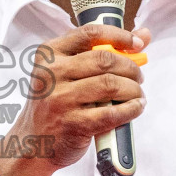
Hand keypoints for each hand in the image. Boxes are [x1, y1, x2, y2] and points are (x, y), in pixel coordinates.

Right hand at [0, 23, 150, 175]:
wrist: (32, 141)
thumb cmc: (55, 102)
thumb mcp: (67, 72)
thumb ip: (102, 50)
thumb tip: (144, 35)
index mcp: (50, 54)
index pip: (90, 33)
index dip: (119, 36)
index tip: (136, 44)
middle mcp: (52, 73)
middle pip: (104, 60)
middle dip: (130, 68)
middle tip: (138, 77)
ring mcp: (60, 99)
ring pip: (111, 85)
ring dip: (133, 89)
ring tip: (137, 94)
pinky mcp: (72, 123)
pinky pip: (111, 113)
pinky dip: (131, 109)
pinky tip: (135, 108)